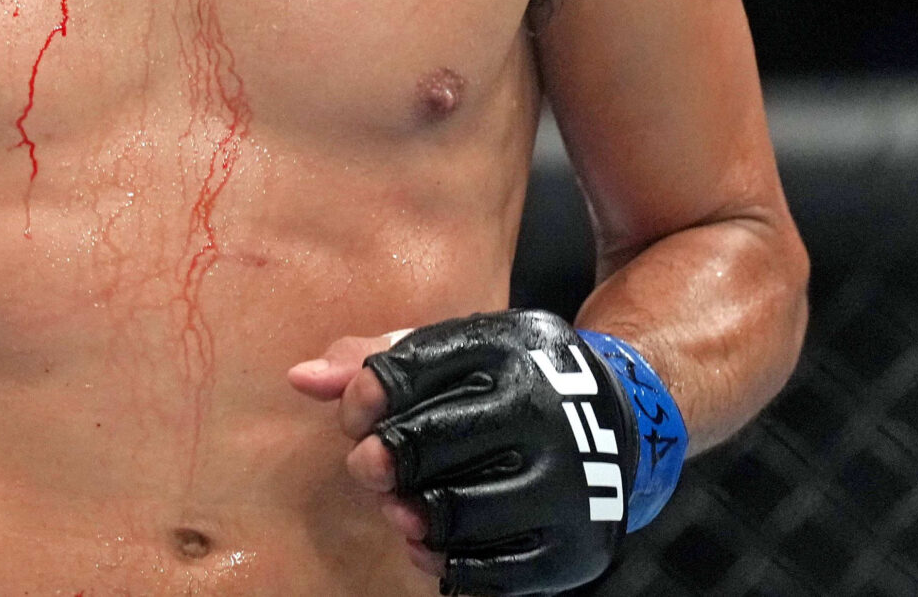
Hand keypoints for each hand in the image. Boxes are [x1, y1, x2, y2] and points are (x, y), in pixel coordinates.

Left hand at [297, 312, 647, 595]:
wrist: (617, 421)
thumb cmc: (505, 382)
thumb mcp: (451, 352)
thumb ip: (371, 359)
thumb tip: (300, 379)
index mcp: (507, 348)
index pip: (411, 369)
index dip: (365, 398)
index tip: (356, 417)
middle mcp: (544, 411)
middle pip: (430, 442)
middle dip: (382, 460)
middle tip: (369, 469)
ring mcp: (567, 482)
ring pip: (458, 510)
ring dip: (409, 515)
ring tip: (398, 510)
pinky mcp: (573, 544)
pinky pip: (493, 568)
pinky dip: (446, 561)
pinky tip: (428, 546)